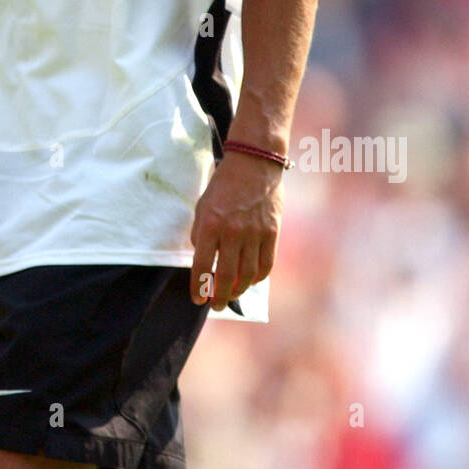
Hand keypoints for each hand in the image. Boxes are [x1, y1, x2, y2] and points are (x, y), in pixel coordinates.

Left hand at [189, 150, 283, 309]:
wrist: (254, 163)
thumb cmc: (224, 185)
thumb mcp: (202, 205)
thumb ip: (200, 233)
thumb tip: (203, 260)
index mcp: (210, 224)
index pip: (201, 265)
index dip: (198, 286)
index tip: (197, 298)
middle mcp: (232, 232)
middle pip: (226, 277)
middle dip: (219, 297)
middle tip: (215, 306)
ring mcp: (255, 233)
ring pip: (247, 275)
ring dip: (238, 291)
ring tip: (231, 296)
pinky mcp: (272, 232)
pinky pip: (266, 265)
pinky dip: (257, 278)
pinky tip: (250, 281)